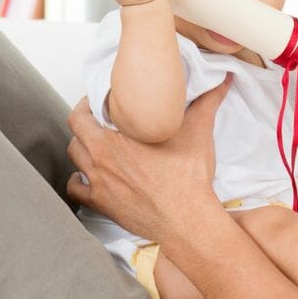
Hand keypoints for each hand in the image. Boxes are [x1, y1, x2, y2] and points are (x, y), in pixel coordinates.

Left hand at [66, 77, 231, 239]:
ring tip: (96, 143)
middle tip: (98, 118)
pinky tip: (89, 176)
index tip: (103, 100)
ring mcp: (98, 182)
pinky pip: (76, 189)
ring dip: (82, 147)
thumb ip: (208, 100)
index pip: (84, 111)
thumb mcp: (198, 130)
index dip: (91, 102)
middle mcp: (100, 157)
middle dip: (84, 121)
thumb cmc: (188, 177)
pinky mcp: (101, 203)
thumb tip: (222, 80)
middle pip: (76, 131)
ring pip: (75, 157)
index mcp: (114, 137)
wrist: (186, 218)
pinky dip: (79, 180)